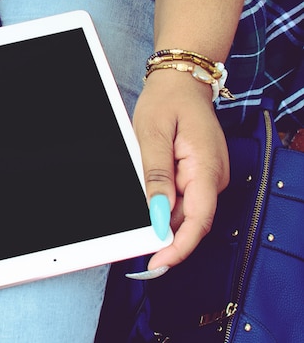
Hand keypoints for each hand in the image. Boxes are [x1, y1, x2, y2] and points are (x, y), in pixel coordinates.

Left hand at [132, 70, 228, 271]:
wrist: (181, 83)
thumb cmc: (167, 102)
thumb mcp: (152, 136)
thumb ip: (156, 176)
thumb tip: (159, 215)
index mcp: (206, 167)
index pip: (199, 220)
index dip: (179, 247)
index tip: (158, 263)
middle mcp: (213, 176)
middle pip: (191, 219)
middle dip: (165, 235)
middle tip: (134, 242)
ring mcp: (208, 176)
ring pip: (185, 211)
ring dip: (162, 216)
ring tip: (136, 212)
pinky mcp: (199, 174)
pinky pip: (183, 197)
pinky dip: (164, 203)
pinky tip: (148, 198)